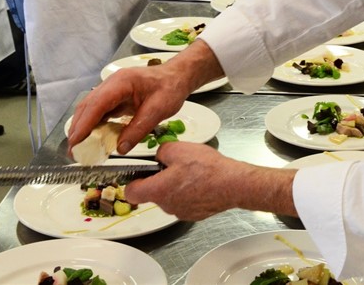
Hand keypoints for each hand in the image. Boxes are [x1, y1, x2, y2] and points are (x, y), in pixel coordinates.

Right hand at [67, 61, 188, 154]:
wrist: (177, 76)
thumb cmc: (170, 87)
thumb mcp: (159, 110)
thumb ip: (139, 129)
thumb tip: (120, 149)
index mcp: (122, 83)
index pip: (97, 104)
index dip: (84, 124)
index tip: (75, 141)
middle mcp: (112, 84)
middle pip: (87, 107)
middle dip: (78, 129)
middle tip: (74, 152)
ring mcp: (111, 90)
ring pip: (90, 109)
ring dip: (83, 128)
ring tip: (80, 149)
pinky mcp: (114, 97)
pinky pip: (99, 112)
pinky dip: (93, 126)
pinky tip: (93, 140)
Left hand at [125, 143, 239, 219]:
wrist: (233, 184)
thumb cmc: (206, 168)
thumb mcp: (178, 148)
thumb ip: (161, 151)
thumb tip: (160, 155)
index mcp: (157, 190)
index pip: (131, 192)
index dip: (133, 181)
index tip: (140, 173)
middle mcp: (166, 205)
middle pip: (153, 193)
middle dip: (160, 180)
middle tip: (174, 166)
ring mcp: (180, 212)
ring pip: (170, 198)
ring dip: (175, 187)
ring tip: (192, 173)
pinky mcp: (194, 214)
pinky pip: (184, 203)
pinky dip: (189, 194)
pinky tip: (201, 182)